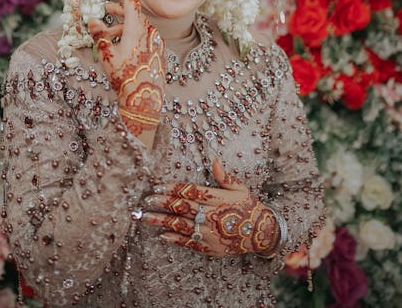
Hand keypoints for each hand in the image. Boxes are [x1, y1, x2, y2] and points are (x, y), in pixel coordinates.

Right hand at [87, 0, 165, 146]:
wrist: (145, 100)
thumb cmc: (124, 76)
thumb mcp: (107, 55)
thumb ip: (100, 36)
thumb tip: (92, 20)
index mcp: (136, 27)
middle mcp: (148, 30)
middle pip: (132, 12)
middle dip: (118, 11)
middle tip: (106, 8)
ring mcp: (154, 40)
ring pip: (136, 26)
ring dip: (121, 27)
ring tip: (107, 35)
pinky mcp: (157, 50)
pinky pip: (142, 37)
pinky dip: (129, 37)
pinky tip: (120, 49)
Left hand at [141, 158, 279, 255]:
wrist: (261, 233)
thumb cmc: (248, 206)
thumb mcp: (240, 188)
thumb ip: (224, 176)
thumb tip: (214, 159)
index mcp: (217, 198)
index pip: (190, 191)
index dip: (172, 188)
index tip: (157, 186)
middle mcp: (211, 215)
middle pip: (182, 207)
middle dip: (162, 202)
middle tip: (146, 199)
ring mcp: (209, 232)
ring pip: (181, 225)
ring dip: (162, 220)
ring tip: (146, 217)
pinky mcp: (209, 247)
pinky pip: (189, 243)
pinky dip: (175, 239)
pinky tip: (163, 235)